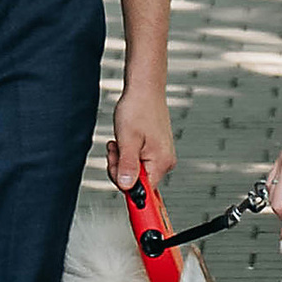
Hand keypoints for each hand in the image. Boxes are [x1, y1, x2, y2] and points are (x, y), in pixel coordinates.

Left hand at [109, 78, 173, 194]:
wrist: (144, 89)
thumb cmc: (138, 108)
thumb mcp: (127, 139)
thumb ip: (127, 166)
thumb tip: (126, 187)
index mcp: (161, 162)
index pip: (144, 192)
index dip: (128, 188)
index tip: (123, 190)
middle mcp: (164, 162)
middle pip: (136, 182)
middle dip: (120, 169)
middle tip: (117, 150)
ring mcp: (160, 156)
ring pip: (134, 172)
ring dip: (121, 160)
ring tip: (120, 142)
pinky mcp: (154, 151)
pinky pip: (136, 162)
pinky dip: (126, 154)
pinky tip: (124, 141)